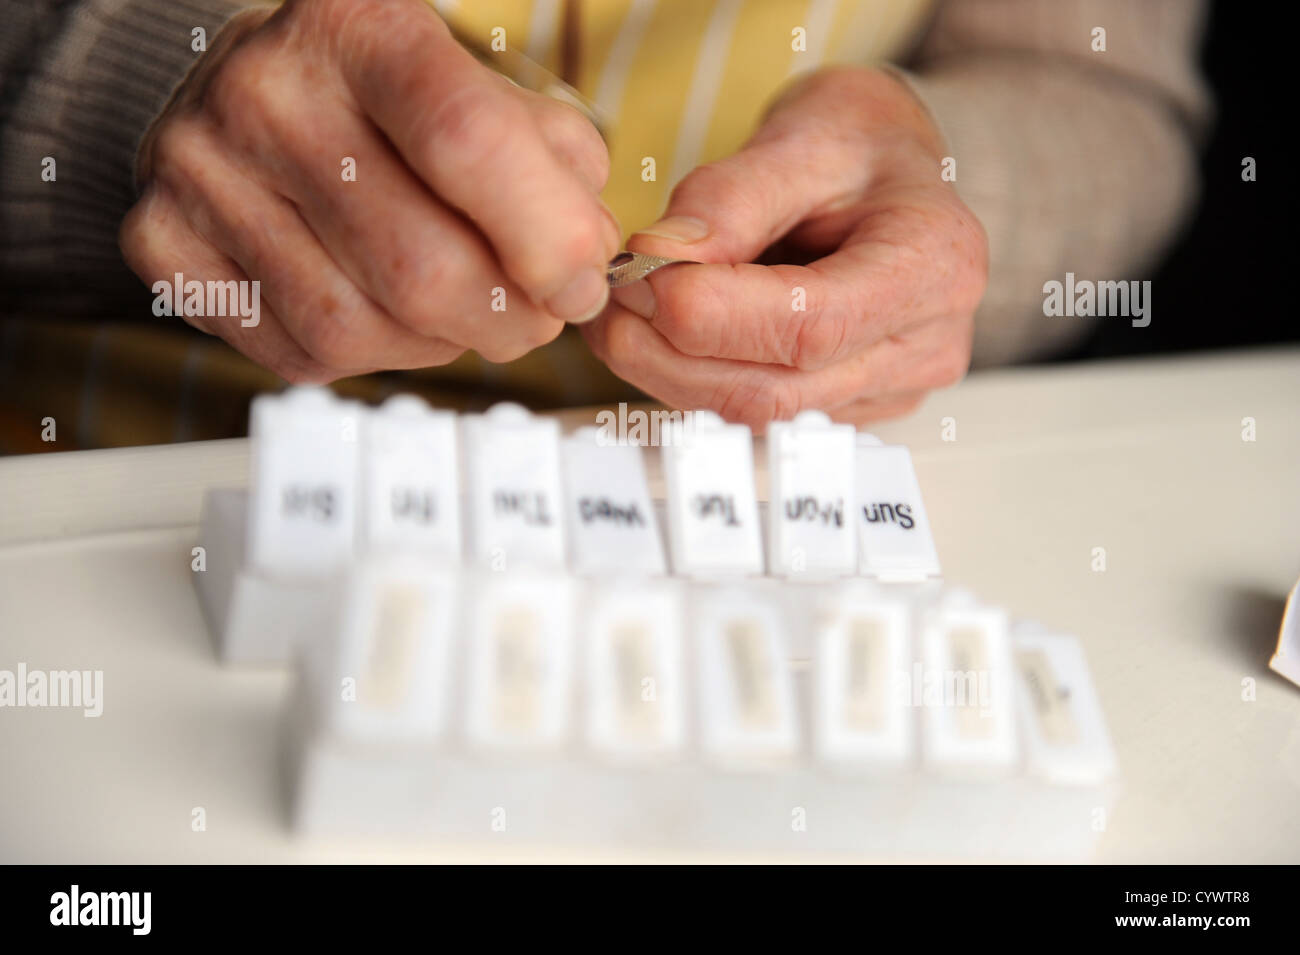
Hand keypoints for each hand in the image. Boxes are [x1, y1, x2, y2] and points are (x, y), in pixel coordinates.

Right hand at [120, 0, 618, 382]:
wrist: (252, 89)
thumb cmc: (390, 100)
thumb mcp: (487, 91)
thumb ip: (556, 165)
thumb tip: (585, 260)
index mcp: (359, 28)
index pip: (468, 142)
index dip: (546, 238)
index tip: (581, 283)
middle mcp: (265, 92)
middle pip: (418, 263)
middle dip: (508, 318)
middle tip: (535, 316)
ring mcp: (201, 172)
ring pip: (359, 327)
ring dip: (441, 345)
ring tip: (463, 314)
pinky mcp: (166, 246)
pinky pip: (303, 353)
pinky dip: (372, 356)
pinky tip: (388, 314)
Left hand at [582, 66, 987, 428]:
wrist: (892, 169)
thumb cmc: (860, 145)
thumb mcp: (801, 137)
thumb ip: (729, 199)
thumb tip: (659, 257)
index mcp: (932, 266)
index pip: (809, 324)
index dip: (708, 314)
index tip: (639, 276)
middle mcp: (923, 345)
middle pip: (776, 390)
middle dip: (669, 353)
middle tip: (610, 299)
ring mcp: (889, 390)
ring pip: (757, 415)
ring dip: (669, 372)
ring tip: (622, 315)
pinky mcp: (848, 408)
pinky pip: (758, 415)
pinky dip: (694, 380)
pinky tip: (662, 337)